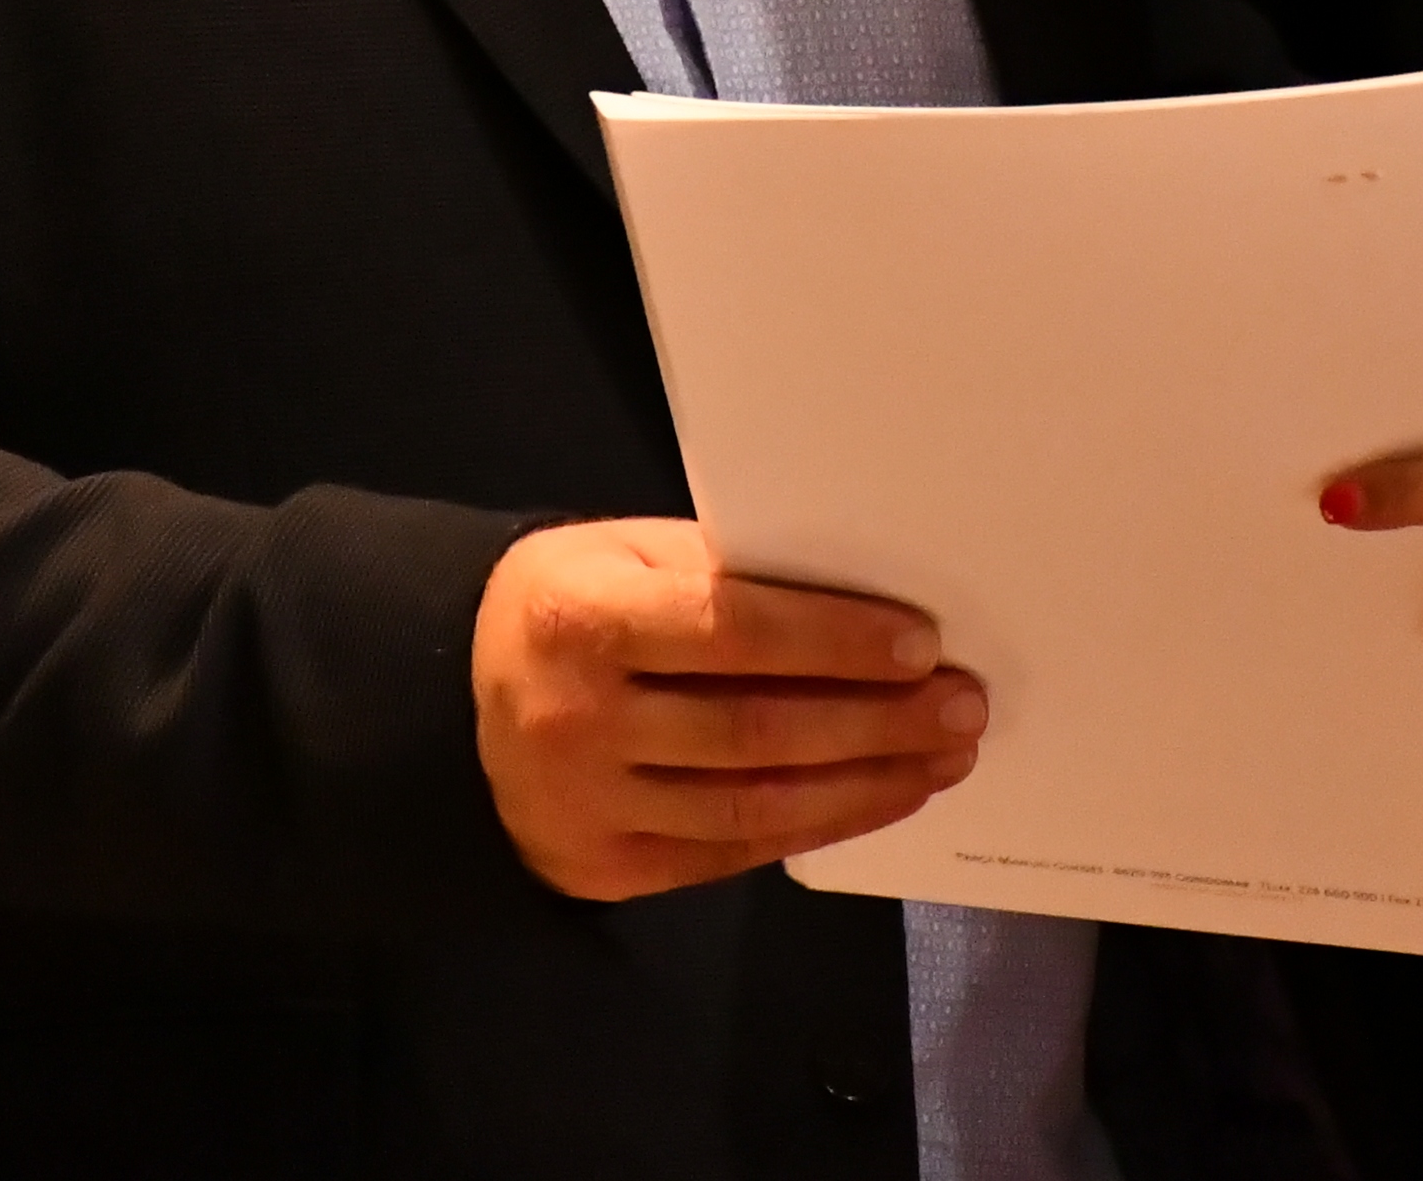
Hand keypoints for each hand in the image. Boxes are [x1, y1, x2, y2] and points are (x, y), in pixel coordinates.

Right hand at [472, 516, 984, 900]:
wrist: (460, 700)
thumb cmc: (575, 605)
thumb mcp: (628, 552)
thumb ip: (724, 573)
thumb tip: (865, 602)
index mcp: (581, 616)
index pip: (732, 629)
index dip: (834, 640)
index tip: (922, 644)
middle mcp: (575, 720)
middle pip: (757, 729)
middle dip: (877, 721)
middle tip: (962, 708)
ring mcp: (585, 807)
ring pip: (755, 804)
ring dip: (866, 783)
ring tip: (943, 758)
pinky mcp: (604, 870)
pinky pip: (732, 852)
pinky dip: (817, 824)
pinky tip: (877, 796)